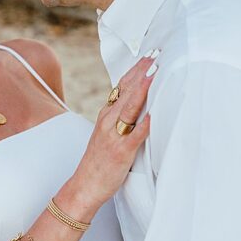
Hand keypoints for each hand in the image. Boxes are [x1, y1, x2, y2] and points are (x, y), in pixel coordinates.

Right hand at [64, 51, 156, 213]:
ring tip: (155, 73)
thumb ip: (120, 118)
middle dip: (142, 72)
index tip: (149, 56)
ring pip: (129, 107)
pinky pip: (134, 136)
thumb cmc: (99, 161)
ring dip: (142, 89)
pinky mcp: (121, 152)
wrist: (84, 185)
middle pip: (127, 90)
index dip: (136, 70)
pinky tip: (153, 114)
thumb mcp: (107, 133)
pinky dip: (144, 124)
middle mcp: (108, 121)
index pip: (122, 86)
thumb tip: (139, 104)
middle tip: (156, 55)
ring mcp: (114, 136)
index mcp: (106, 115)